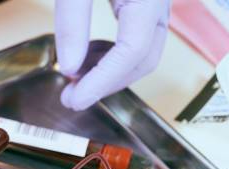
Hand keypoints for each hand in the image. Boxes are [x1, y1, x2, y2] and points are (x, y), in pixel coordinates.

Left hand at [55, 0, 170, 109]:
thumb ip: (72, 22)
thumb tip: (70, 69)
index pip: (132, 51)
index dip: (102, 81)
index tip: (74, 100)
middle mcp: (159, 3)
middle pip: (143, 59)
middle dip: (107, 84)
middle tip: (71, 96)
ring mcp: (155, 4)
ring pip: (141, 52)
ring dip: (109, 72)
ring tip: (73, 77)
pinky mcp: (144, 4)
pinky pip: (135, 38)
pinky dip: (111, 55)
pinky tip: (85, 58)